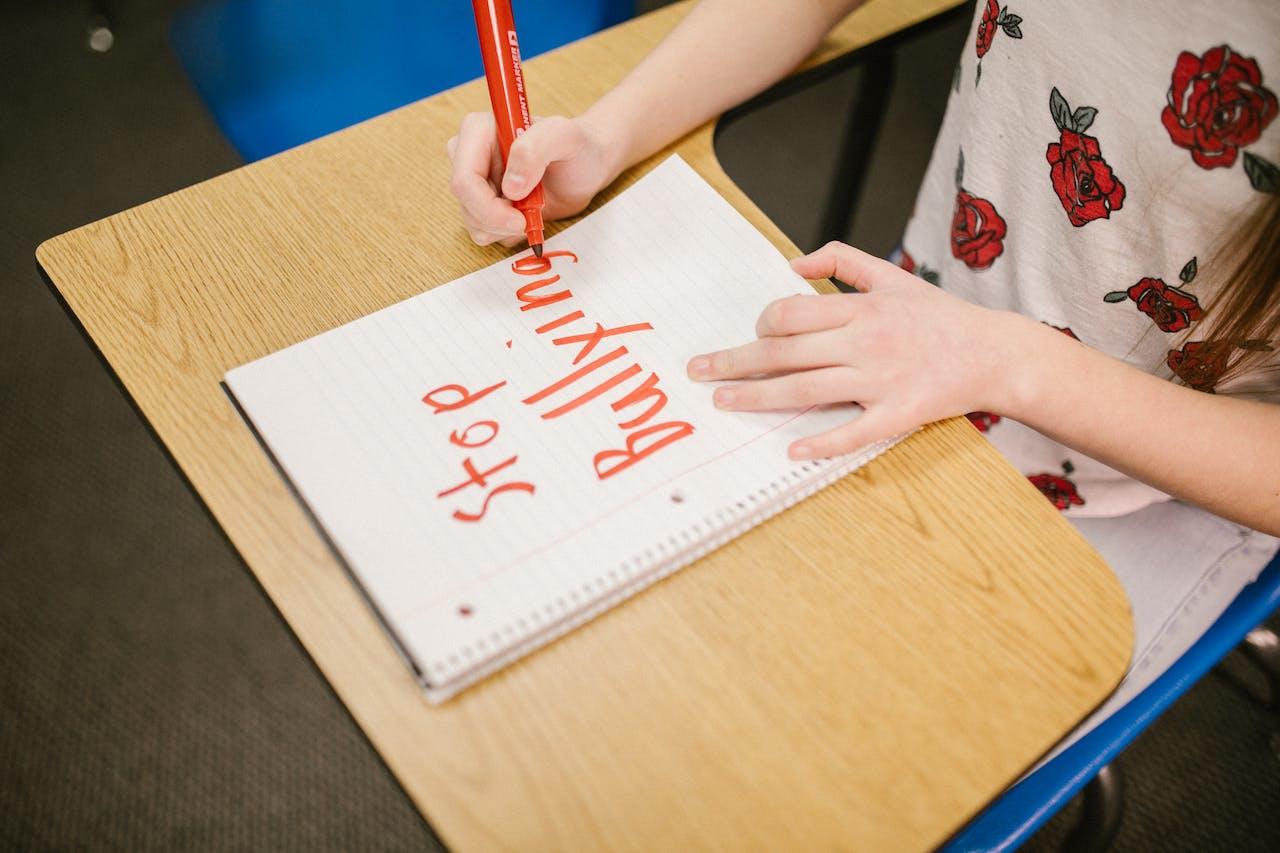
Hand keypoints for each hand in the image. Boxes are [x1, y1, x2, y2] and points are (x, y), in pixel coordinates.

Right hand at [446, 112, 620, 246]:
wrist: (586, 166)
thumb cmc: (577, 147)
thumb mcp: (565, 137)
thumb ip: (536, 149)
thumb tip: (510, 187)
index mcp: (479, 130)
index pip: (464, 180)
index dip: (488, 207)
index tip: (520, 219)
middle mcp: (470, 154)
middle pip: (466, 203)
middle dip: (498, 220)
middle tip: (529, 218)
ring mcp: (475, 180)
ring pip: (472, 221)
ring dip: (504, 227)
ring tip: (532, 209)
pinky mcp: (483, 201)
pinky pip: (483, 230)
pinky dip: (506, 232)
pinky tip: (526, 215)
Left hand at [686, 242, 1041, 459]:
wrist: (995, 354)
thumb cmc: (938, 316)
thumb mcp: (892, 276)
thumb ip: (841, 261)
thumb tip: (790, 264)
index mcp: (862, 309)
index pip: (793, 313)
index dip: (762, 325)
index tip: (753, 336)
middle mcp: (867, 342)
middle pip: (787, 353)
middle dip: (737, 362)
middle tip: (699, 372)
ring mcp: (881, 380)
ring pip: (807, 390)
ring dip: (759, 398)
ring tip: (723, 402)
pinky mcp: (899, 414)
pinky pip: (853, 432)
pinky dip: (822, 442)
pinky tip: (791, 450)